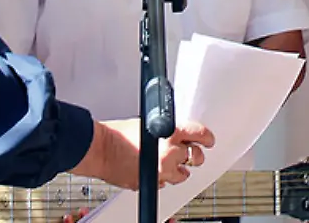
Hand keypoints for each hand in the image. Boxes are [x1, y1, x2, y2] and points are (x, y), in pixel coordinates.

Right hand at [94, 118, 216, 188]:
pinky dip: (162, 179)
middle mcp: (170, 152)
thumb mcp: (147, 124)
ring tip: (168, 164)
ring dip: (178, 170)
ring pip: (182, 175)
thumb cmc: (117, 135)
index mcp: (170, 131)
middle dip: (194, 156)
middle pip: (196, 156)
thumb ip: (165, 131)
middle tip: (191, 154)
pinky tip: (154, 171)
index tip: (208, 140)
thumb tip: (176, 135)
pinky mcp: (152, 183)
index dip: (206, 138)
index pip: (199, 134)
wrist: (100, 150)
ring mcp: (162, 170)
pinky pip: (164, 183)